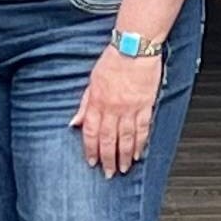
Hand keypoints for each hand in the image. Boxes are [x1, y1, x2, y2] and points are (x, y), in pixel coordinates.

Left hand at [71, 47, 164, 176]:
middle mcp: (113, 108)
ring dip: (124, 157)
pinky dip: (140, 144)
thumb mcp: (92, 80)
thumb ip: (85, 104)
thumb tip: (75, 122)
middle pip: (108, 140)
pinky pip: (142, 129)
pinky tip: (139, 154)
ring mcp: (130, 108)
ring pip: (126, 139)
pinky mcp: (145, 106)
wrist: (135, 47)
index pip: (91, 132)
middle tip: (108, 173)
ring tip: (123, 169)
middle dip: (107, 159)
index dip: (90, 149)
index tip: (91, 161)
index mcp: (97, 101)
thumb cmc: (114, 59)